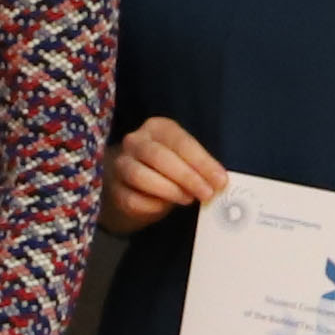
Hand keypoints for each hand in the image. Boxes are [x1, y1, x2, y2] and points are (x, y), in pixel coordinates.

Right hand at [100, 117, 229, 233]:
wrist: (134, 184)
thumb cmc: (168, 168)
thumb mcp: (185, 158)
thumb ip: (200, 167)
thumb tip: (219, 183)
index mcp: (157, 127)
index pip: (180, 142)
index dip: (202, 162)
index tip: (220, 181)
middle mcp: (135, 141)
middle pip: (158, 156)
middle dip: (187, 177)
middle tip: (207, 194)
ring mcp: (120, 164)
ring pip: (140, 176)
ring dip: (169, 190)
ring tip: (188, 199)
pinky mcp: (114, 190)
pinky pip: (132, 199)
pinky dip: (153, 205)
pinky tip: (165, 206)